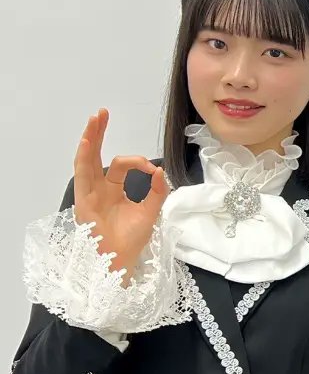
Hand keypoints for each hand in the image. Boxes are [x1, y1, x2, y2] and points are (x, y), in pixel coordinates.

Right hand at [73, 109, 168, 281]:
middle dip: (100, 133)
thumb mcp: (151, 212)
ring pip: (88, 159)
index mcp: (117, 189)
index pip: (125, 166)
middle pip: (99, 155)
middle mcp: (102, 187)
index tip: (153, 170)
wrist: (119, 260)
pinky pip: (82, 174)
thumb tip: (161, 170)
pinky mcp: (83, 199)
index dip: (140, 163)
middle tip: (103, 113)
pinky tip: (87, 141)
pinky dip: (84, 157)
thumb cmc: (132, 239)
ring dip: (91, 138)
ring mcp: (91, 192)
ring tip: (95, 118)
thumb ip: (157, 191)